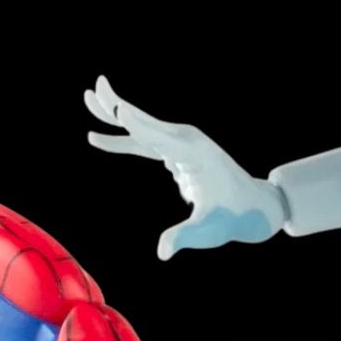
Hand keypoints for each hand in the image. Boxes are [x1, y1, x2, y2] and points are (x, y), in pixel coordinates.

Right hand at [85, 76, 286, 258]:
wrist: (252, 207)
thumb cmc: (232, 218)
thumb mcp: (207, 230)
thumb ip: (182, 238)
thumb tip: (162, 253)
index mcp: (194, 154)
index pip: (161, 137)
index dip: (139, 125)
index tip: (120, 109)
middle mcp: (187, 141)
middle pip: (146, 121)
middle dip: (118, 106)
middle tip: (94, 87)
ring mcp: (182, 143)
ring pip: (142, 127)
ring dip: (114, 116)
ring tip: (88, 98)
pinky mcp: (178, 151)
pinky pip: (144, 142)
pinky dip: (123, 140)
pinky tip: (99, 139)